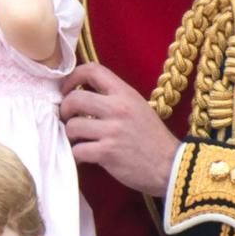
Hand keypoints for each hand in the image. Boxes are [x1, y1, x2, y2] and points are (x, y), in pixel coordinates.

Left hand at [59, 62, 179, 195]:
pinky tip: (85, 155)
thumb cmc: (151, 137)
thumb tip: (80, 94)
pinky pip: (77, 150)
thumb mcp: (137, 106)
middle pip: (74, 98)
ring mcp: (112, 131)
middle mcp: (118, 108)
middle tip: (67, 118)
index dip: (73, 77)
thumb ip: (113, 97)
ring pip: (72, 126)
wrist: (169, 166)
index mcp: (125, 93)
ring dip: (70, 135)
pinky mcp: (107, 153)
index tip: (67, 90)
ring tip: (79, 139)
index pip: (92, 70)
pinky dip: (77, 154)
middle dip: (64, 109)